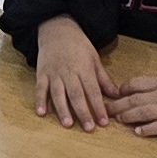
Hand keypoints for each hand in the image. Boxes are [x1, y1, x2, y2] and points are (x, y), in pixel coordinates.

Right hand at [28, 15, 110, 131]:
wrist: (57, 28)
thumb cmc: (78, 45)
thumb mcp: (94, 59)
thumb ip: (104, 79)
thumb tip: (117, 95)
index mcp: (84, 69)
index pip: (93, 90)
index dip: (99, 107)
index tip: (104, 122)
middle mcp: (69, 72)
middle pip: (76, 94)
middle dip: (83, 112)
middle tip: (89, 128)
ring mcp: (54, 73)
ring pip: (58, 93)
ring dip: (62, 109)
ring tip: (67, 124)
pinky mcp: (42, 74)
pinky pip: (40, 88)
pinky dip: (39, 100)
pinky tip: (41, 113)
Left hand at [110, 65, 156, 137]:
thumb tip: (145, 85)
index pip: (136, 84)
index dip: (122, 89)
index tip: (112, 95)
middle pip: (135, 99)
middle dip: (118, 105)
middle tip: (103, 109)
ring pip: (144, 112)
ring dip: (129, 116)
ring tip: (118, 120)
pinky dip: (149, 129)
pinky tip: (138, 132)